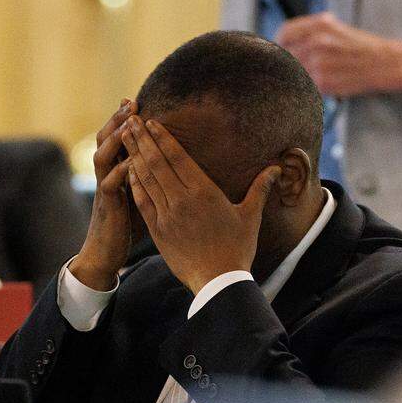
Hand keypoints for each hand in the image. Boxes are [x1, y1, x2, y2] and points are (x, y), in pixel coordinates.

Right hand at [70, 99, 136, 290]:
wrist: (105, 254)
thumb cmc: (126, 226)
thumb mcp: (139, 195)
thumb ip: (147, 177)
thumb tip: (170, 163)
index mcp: (115, 172)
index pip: (115, 138)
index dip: (122, 119)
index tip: (135, 100)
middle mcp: (106, 177)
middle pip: (104, 140)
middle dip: (116, 120)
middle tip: (130, 103)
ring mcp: (104, 191)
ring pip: (102, 158)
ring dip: (114, 140)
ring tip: (127, 125)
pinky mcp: (108, 208)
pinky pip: (110, 186)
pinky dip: (120, 173)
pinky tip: (132, 163)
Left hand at [122, 116, 280, 294]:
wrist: (218, 281)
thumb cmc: (237, 249)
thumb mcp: (250, 216)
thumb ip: (260, 188)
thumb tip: (277, 168)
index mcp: (205, 192)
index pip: (178, 157)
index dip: (163, 137)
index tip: (151, 122)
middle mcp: (183, 200)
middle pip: (158, 162)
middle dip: (142, 139)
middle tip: (129, 120)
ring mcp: (168, 215)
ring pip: (147, 179)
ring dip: (134, 156)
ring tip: (124, 137)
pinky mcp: (158, 231)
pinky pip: (142, 202)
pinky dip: (135, 184)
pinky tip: (127, 170)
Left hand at [275, 12, 401, 97]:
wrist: (384, 63)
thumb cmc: (360, 47)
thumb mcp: (336, 29)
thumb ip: (310, 34)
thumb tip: (286, 44)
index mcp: (320, 25)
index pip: (284, 34)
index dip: (279, 43)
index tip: (282, 50)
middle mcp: (317, 42)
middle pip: (286, 55)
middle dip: (290, 63)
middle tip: (301, 67)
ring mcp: (318, 63)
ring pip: (294, 72)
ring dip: (299, 77)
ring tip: (316, 76)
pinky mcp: (322, 83)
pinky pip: (304, 85)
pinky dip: (307, 87)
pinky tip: (321, 84)